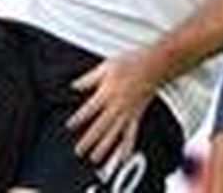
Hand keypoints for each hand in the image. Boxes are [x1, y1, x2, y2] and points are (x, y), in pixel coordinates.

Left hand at [67, 50, 159, 166]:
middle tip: (79, 151)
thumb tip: (75, 85)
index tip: (69, 126)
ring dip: (104, 148)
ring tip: (95, 158)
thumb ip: (89, 79)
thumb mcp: (105, 66)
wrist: (153, 65)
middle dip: (89, 140)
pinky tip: (122, 157)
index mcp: (108, 93)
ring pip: (114, 134)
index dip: (78, 119)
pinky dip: (127, 147)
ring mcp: (128, 113)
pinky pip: (132, 134)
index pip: (90, 110)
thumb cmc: (130, 63)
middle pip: (100, 127)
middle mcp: (117, 106)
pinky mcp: (137, 116)